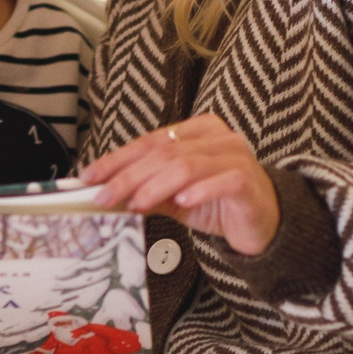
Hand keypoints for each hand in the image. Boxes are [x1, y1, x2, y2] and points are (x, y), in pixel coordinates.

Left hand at [78, 112, 278, 256]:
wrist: (263, 222)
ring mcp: (235, 155)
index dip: (116, 159)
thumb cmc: (217, 203)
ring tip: (135, 203)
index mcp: (197, 130)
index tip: (89, 177)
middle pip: (163, 152)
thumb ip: (146, 191)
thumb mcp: (174, 198)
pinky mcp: (248, 179)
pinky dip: (199, 190)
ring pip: (186, 165)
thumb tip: (106, 194)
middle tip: (104, 196)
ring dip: (155, 185)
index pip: (149, 142)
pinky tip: (181, 202)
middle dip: (128, 175)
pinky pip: (221, 180)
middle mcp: (217, 136)